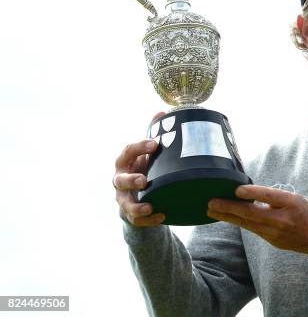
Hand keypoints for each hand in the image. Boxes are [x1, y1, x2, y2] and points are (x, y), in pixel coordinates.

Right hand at [113, 112, 165, 226]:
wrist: (137, 192)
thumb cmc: (143, 166)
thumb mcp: (146, 152)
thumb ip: (152, 133)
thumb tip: (162, 112)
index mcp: (125, 161)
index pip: (127, 151)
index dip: (139, 147)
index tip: (155, 143)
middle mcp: (121, 180)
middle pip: (121, 180)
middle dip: (131, 180)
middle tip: (144, 179)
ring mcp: (123, 198)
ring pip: (125, 204)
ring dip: (137, 206)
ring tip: (149, 206)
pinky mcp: (130, 213)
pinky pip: (136, 219)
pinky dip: (148, 220)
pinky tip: (161, 216)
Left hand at [207, 185, 307, 253]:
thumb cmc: (306, 212)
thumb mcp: (295, 198)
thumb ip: (273, 196)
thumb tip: (247, 193)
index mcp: (291, 204)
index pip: (270, 196)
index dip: (253, 192)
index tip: (236, 190)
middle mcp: (282, 220)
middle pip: (252, 213)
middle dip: (229, 208)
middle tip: (211, 202)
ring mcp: (275, 233)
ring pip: (247, 223)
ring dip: (228, 216)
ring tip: (211, 210)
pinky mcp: (271, 241)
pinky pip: (252, 229)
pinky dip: (238, 222)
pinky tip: (227, 217)